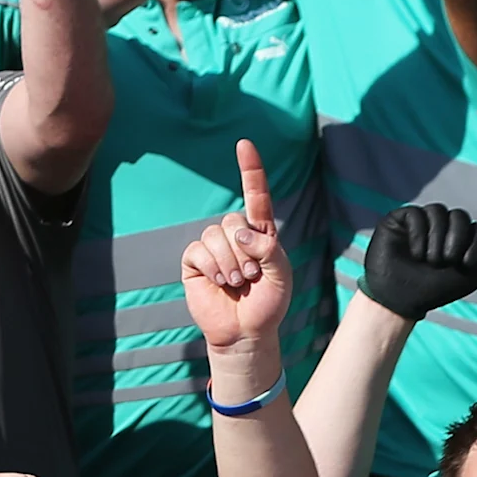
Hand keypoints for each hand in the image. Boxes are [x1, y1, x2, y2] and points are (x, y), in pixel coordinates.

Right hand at [181, 142, 293, 352]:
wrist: (245, 332)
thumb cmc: (268, 303)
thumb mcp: (281, 273)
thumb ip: (268, 248)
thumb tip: (238, 233)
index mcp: (260, 232)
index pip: (256, 195)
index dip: (250, 170)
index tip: (244, 145)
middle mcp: (235, 235)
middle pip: (232, 220)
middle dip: (243, 251)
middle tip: (251, 276)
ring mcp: (212, 248)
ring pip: (214, 236)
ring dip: (228, 263)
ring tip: (236, 283)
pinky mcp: (194, 263)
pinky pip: (198, 251)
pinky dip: (211, 267)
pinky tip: (219, 283)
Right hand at [359, 203, 476, 322]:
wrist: (400, 301)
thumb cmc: (434, 291)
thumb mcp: (471, 275)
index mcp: (457, 237)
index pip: (475, 227)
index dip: (475, 243)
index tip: (463, 264)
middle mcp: (439, 226)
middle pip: (459, 215)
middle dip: (457, 238)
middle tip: (446, 261)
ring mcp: (418, 221)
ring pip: (438, 212)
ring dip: (437, 239)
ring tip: (428, 260)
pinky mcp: (397, 220)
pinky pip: (416, 214)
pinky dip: (419, 234)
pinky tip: (414, 253)